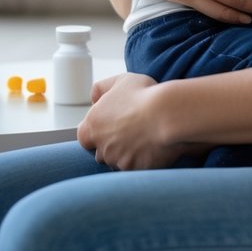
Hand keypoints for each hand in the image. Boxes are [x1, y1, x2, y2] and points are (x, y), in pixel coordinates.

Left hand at [77, 73, 206, 169]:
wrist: (167, 114)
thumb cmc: (145, 95)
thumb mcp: (121, 81)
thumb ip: (101, 88)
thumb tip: (94, 98)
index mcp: (93, 124)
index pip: (84, 136)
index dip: (96, 132)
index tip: (111, 125)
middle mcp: (101, 145)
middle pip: (101, 151)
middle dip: (112, 144)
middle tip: (130, 131)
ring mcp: (116, 160)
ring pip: (117, 161)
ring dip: (125, 153)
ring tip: (143, 137)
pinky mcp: (132, 169)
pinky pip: (133, 168)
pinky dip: (139, 160)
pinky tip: (150, 146)